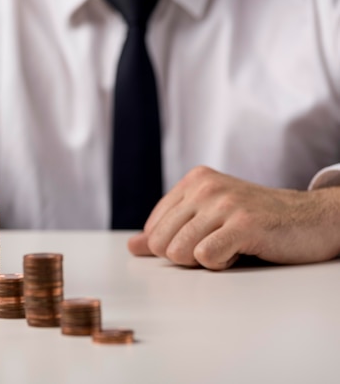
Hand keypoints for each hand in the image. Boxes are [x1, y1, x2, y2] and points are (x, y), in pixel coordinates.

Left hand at [127, 166, 339, 269]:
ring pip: (178, 252)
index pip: (153, 229)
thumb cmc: (257, 221)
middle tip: (218, 243)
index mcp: (193, 181)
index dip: (174, 245)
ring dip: (205, 260)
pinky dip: (222, 264)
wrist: (313, 219)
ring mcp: (224, 203)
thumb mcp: (208, 219)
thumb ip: (168, 230)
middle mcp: (205, 186)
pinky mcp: (243, 223)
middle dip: (185, 255)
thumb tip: (132, 246)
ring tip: (232, 245)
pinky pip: (205, 258)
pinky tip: (242, 250)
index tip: (205, 237)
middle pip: (160, 242)